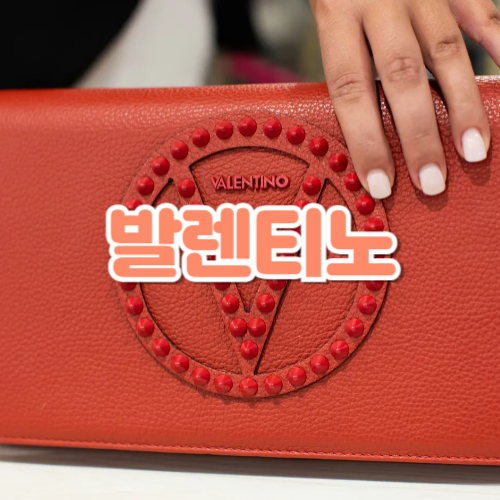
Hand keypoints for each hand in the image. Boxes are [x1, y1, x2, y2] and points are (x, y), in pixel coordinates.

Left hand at [311, 0, 499, 196]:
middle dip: (418, 134)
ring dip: (462, 104)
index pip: (349, 90)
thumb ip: (346, 59)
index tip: (380, 183)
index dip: (365, 141)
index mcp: (336, 13)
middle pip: (400, 76)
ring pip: (446, 50)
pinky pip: (480, 11)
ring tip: (474, 151)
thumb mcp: (327, 13)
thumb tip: (363, 128)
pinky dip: (497, 44)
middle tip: (431, 182)